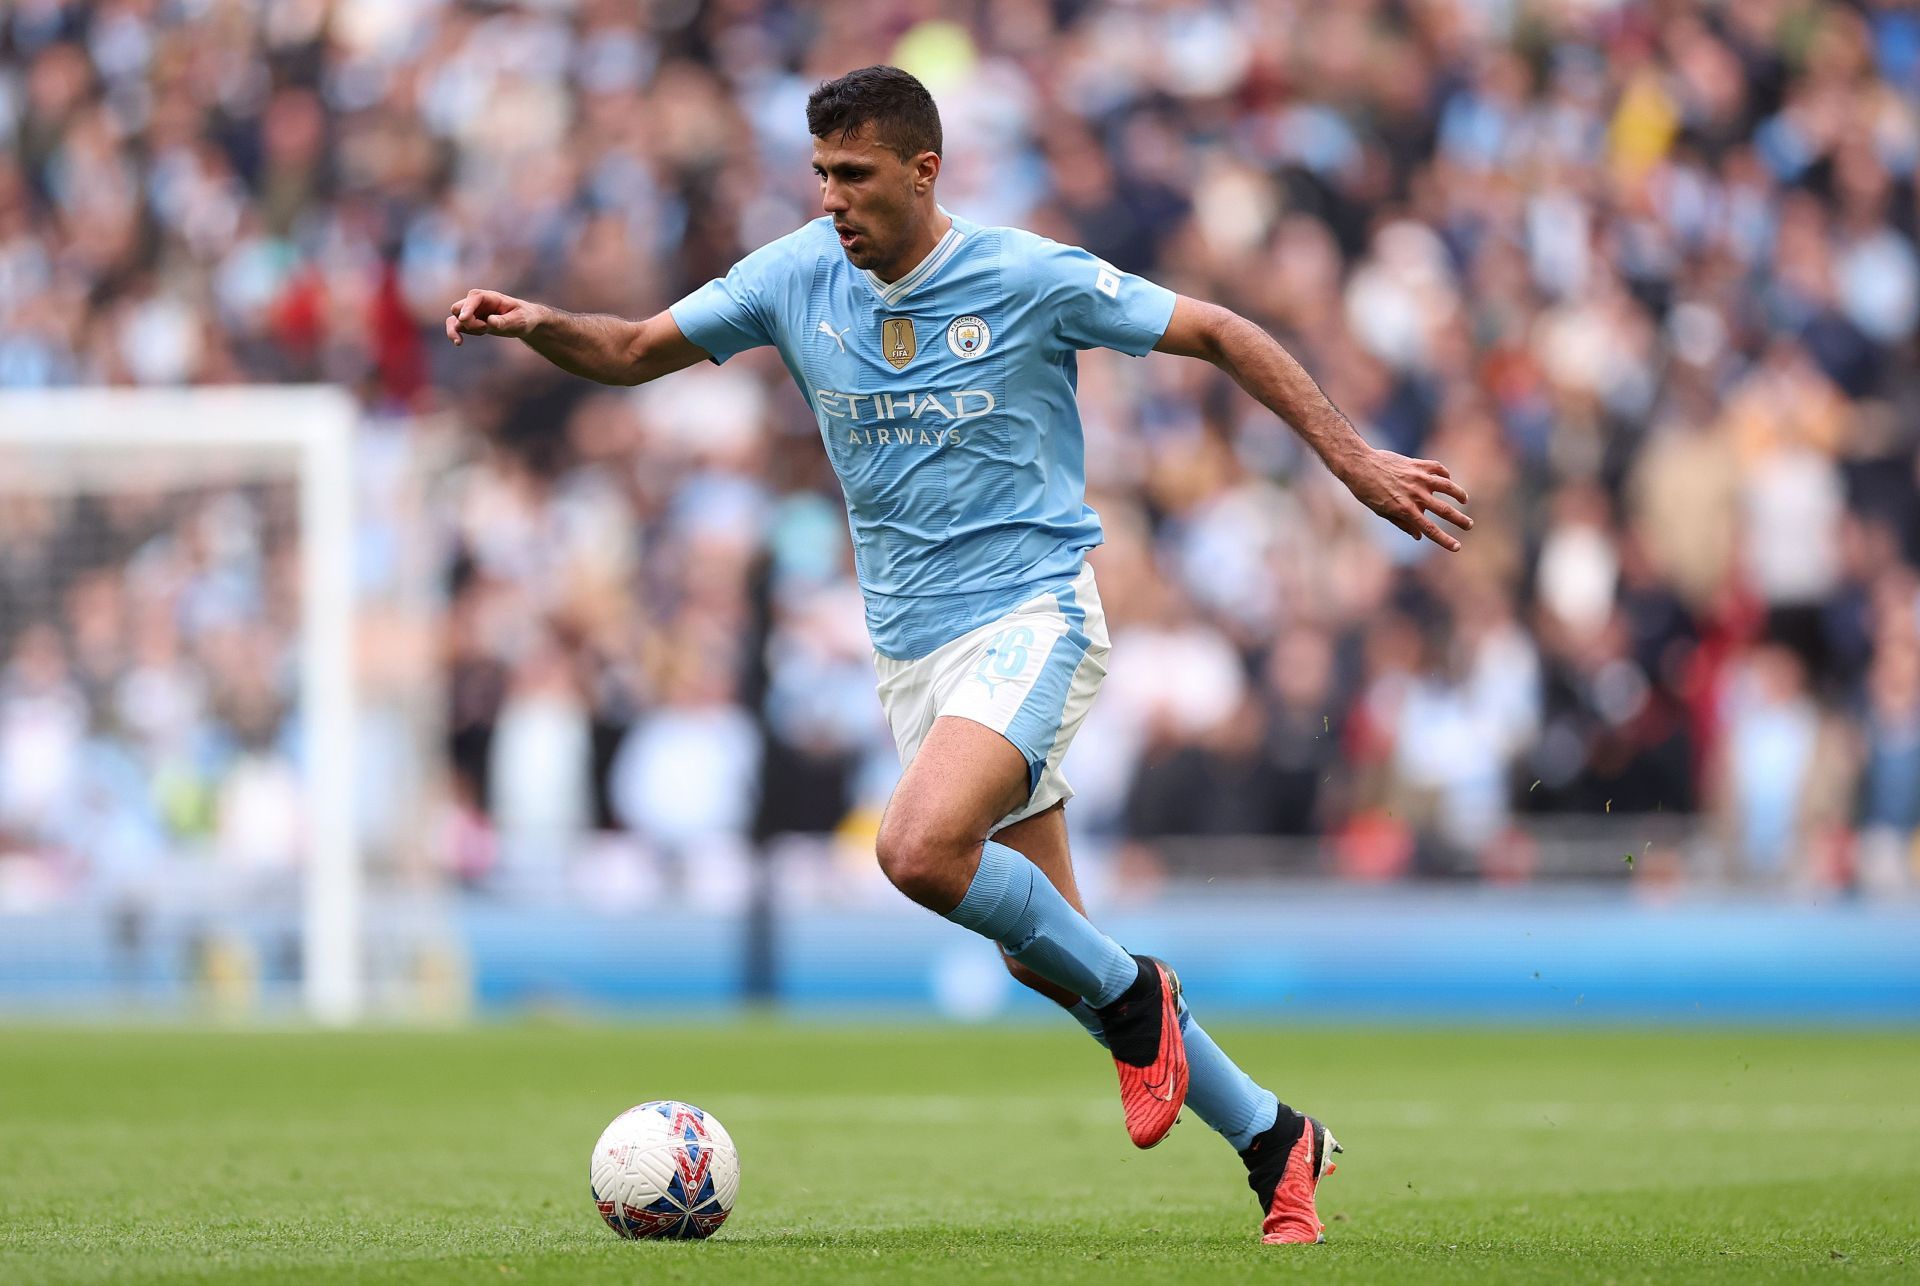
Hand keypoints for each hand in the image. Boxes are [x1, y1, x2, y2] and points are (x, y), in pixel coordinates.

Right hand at [445, 289, 542, 345]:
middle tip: (484, 329)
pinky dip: (459, 334)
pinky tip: (466, 340)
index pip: (474, 297)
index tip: (465, 319)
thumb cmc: (524, 317)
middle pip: (459, 308)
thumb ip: (504, 321)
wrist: (525, 321)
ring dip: (455, 330)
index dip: (468, 307)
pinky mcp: (471, 322)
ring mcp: (473, 312)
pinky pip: (458, 327)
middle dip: (466, 321)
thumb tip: (489, 321)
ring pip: (454, 318)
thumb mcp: (519, 321)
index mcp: (490, 297)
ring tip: (458, 342)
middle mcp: (478, 303)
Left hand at [1337, 448, 1471, 551]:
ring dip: (1459, 494)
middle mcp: (1415, 495)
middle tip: (1469, 525)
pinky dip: (1445, 474)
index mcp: (1405, 510)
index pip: (1430, 529)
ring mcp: (1418, 478)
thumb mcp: (1382, 512)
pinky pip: (1438, 469)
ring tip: (1464, 500)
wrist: (1360, 465)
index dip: (1445, 540)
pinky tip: (1447, 479)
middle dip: (1460, 520)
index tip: (1457, 547)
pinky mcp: (1418, 464)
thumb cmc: (1367, 491)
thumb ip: (1402, 523)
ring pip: (1448, 486)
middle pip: (1445, 510)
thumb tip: (1419, 536)